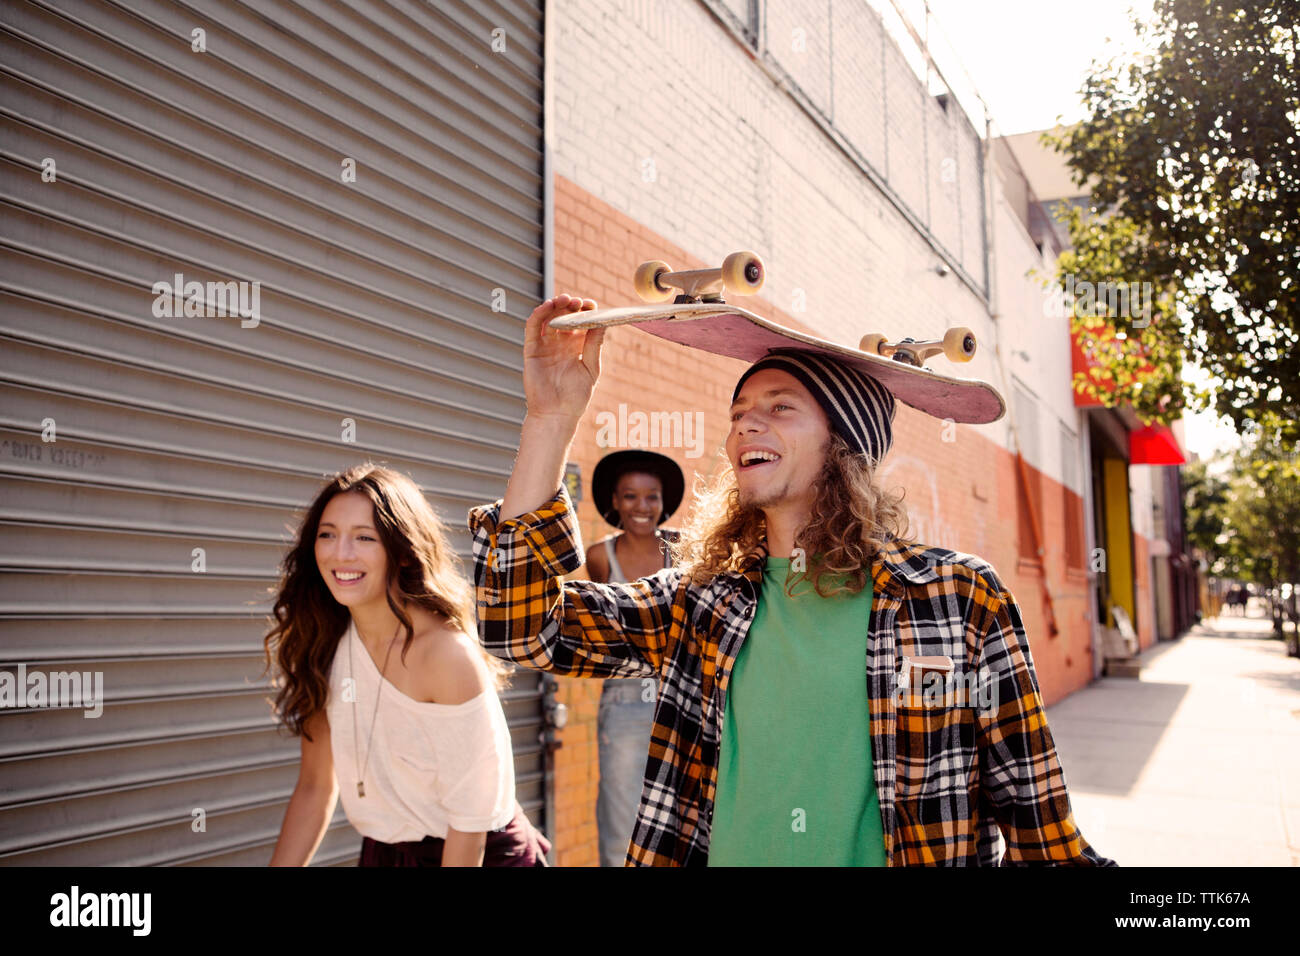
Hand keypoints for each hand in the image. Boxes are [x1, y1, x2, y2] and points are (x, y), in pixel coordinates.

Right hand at [522, 294, 602, 421]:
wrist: (557, 415)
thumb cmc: (576, 397)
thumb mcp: (591, 368)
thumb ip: (595, 345)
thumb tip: (603, 322)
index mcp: (577, 346)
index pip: (581, 321)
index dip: (586, 311)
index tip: (592, 306)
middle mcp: (561, 343)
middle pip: (565, 316)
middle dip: (571, 306)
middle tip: (578, 302)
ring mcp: (546, 345)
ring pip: (549, 318)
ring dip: (556, 306)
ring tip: (565, 300)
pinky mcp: (532, 349)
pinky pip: (533, 328)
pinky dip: (538, 315)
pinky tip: (547, 307)